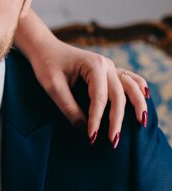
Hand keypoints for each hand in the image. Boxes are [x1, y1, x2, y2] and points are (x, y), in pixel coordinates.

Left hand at [32, 42, 148, 144]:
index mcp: (93, 65)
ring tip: (142, 122)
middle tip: (114, 141)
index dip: (96, 119)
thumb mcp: (52, 87)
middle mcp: (106, 65)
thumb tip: (84, 129)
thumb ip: (68, 107)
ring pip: (129, 87)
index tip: (91, 137)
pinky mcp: (109, 71)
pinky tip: (146, 98)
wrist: (45, 49)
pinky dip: (139, 88)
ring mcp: (110, 67)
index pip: (99, 98)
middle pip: (118, 95)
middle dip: (116, 120)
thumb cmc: (46, 65)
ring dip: (137, 105)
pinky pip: (129, 79)